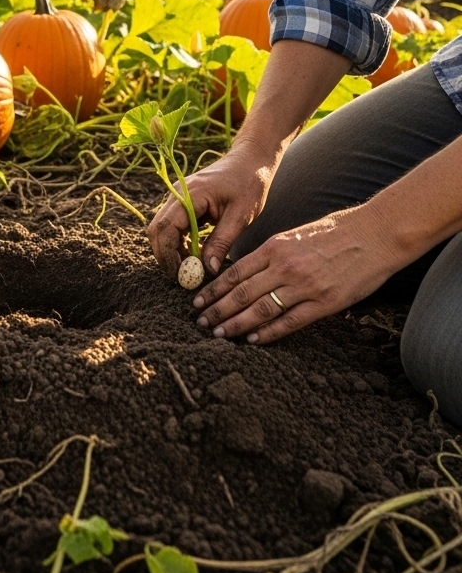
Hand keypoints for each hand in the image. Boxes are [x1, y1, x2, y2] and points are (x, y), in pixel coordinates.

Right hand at [146, 140, 278, 277]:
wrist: (250, 159)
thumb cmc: (249, 184)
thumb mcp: (241, 216)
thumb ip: (222, 242)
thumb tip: (207, 269)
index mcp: (190, 195)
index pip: (166, 228)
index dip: (168, 254)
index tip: (180, 275)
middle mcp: (177, 194)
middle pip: (157, 229)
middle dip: (165, 255)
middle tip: (182, 276)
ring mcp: (177, 196)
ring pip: (161, 228)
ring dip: (170, 249)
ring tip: (190, 267)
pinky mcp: (182, 201)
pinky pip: (171, 224)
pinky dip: (177, 241)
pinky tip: (193, 253)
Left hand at [191, 207, 402, 343]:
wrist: (373, 234)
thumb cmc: (332, 233)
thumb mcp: (293, 236)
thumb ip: (269, 254)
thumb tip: (244, 272)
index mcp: (274, 247)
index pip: (234, 272)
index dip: (214, 289)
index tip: (198, 301)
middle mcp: (284, 266)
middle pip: (242, 293)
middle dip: (218, 310)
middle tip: (200, 323)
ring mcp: (304, 286)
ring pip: (261, 309)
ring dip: (237, 324)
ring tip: (220, 334)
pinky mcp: (325, 303)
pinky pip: (291, 321)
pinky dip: (269, 332)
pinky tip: (253, 340)